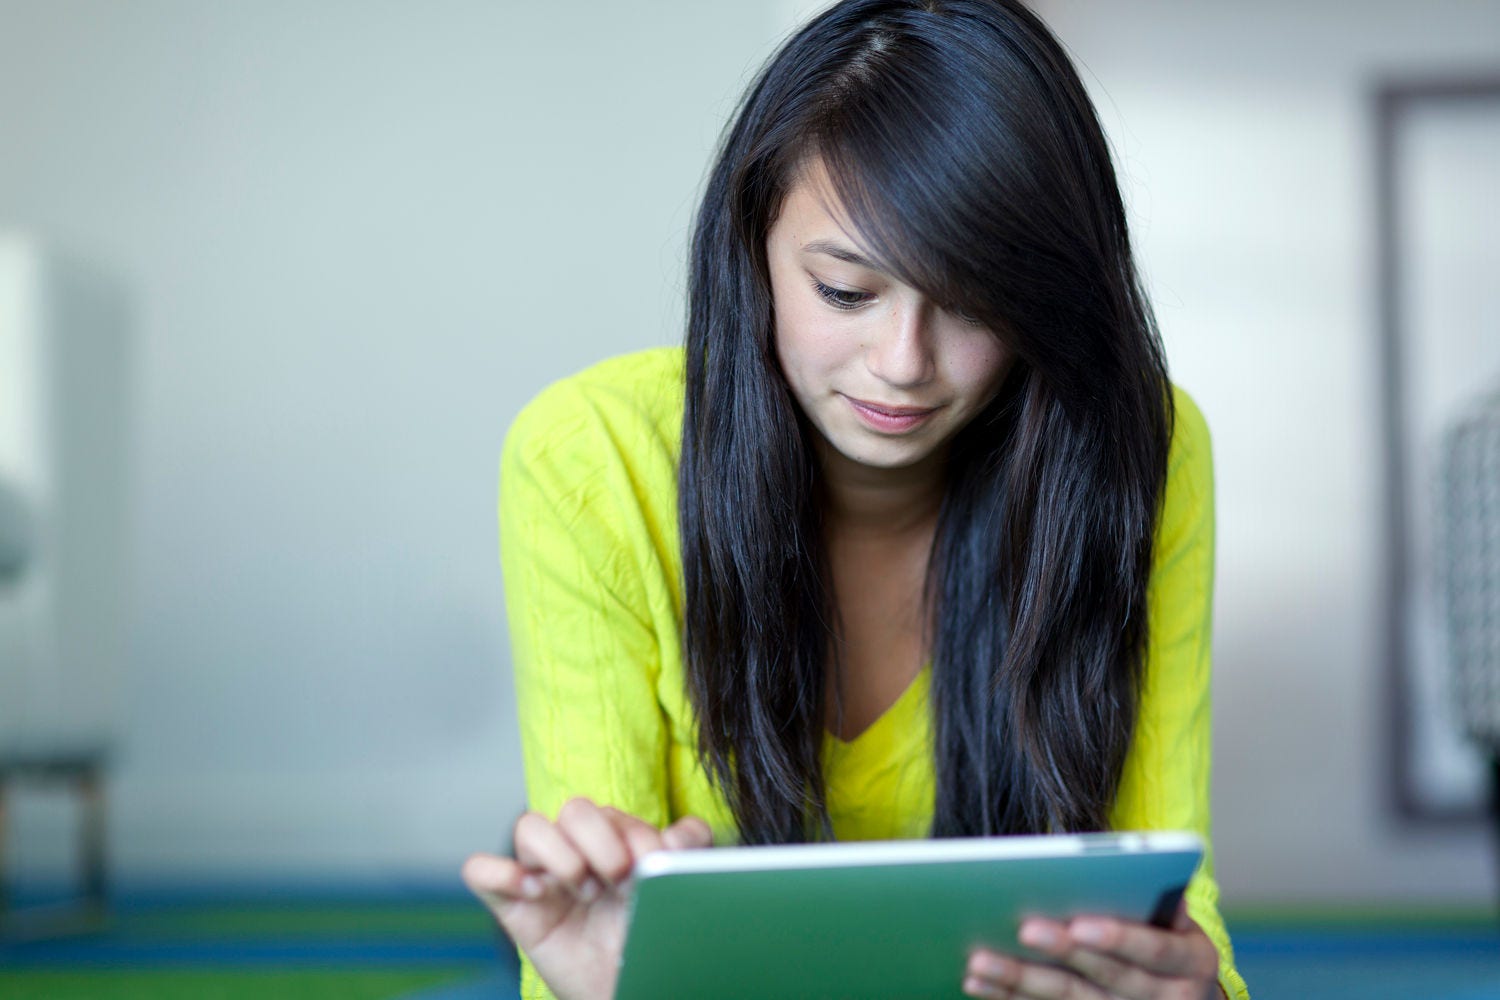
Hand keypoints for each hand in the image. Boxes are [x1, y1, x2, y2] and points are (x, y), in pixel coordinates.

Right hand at [462, 797, 712, 999]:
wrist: (624, 989)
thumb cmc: (645, 937)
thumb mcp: (674, 891)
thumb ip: (688, 853)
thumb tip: (678, 836)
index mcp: (613, 840)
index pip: (615, 811)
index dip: (636, 834)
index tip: (653, 866)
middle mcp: (575, 850)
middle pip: (574, 809)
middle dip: (602, 841)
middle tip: (620, 879)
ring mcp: (541, 875)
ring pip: (529, 826)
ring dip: (560, 854)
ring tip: (585, 890)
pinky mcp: (512, 905)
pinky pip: (480, 870)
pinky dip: (500, 872)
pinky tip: (535, 893)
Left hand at [963, 900, 1221, 999]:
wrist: (1186, 997)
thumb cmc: (1170, 939)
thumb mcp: (1180, 921)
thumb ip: (1160, 897)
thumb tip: (1138, 867)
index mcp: (1190, 962)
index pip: (1152, 950)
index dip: (1117, 937)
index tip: (1078, 923)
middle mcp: (1166, 999)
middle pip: (1105, 978)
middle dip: (1061, 954)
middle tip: (1022, 929)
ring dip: (1020, 982)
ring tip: (979, 961)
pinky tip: (980, 986)